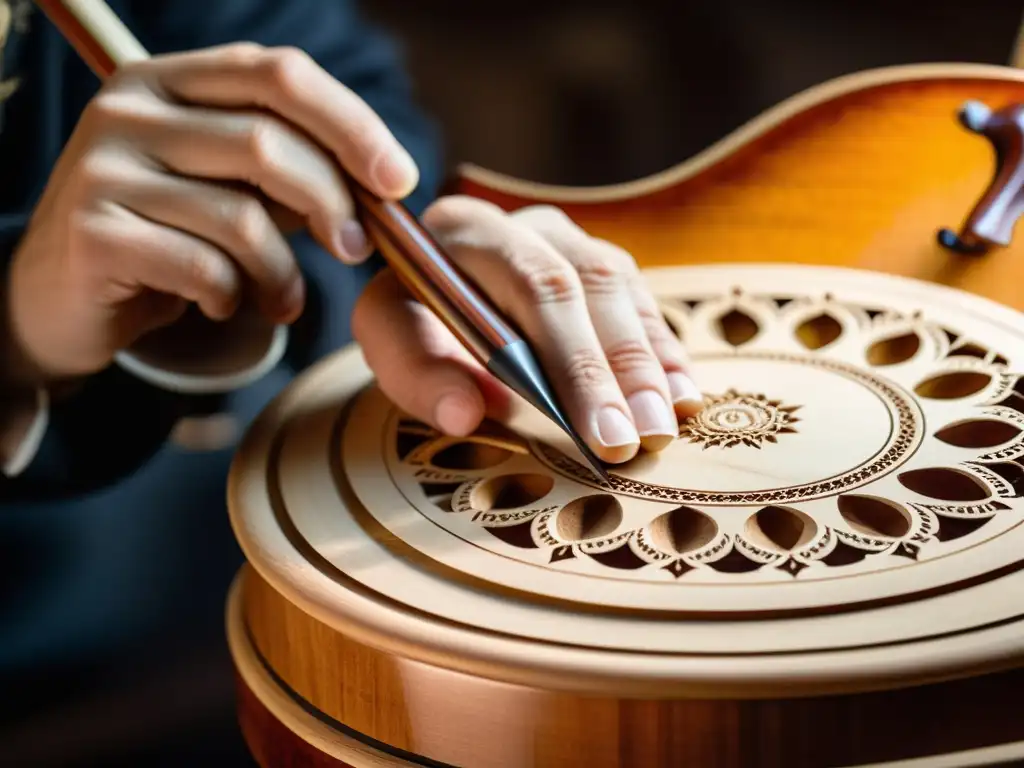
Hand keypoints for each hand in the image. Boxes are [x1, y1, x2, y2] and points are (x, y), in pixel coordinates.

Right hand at [7, 43, 415, 382]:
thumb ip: (294, 173)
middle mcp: (129, 108)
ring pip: (240, 216)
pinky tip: (224, 304)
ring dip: (283, 273)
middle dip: (332, 202)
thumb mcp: (232, 189)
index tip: (399, 180)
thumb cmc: (169, 237)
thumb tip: (386, 184)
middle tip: (355, 250)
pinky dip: (233, 296)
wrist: (64, 297)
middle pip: (267, 142)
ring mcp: (102, 167)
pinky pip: (203, 267)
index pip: (279, 75)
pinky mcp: (92, 232)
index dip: (352, 124)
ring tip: (284, 301)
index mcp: (171, 80)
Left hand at [352, 198, 702, 463]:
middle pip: (593, 288)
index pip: (538, 287)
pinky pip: (642, 303)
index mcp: (471, 229)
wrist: (428, 294)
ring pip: (625, 293)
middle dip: (623, 371)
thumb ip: (418, 375)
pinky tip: (681, 395)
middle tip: (646, 438)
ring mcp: (572, 241)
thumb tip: (464, 413)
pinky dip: (663, 352)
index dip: (577, 362)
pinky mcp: (600, 266)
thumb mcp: (391, 343)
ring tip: (666, 426)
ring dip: (650, 365)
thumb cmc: (412, 322)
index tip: (601, 434)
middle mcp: (530, 225)